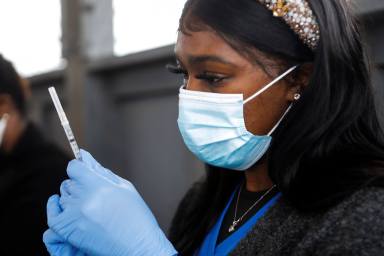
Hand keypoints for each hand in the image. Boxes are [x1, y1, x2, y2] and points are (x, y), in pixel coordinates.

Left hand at [46, 149, 176, 255]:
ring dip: (72, 199)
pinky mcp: (70, 230)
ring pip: (63, 198)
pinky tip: (62, 207)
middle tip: (92, 193)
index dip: (79, 168)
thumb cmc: (137, 219)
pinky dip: (56, 210)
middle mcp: (84, 199)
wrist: (138, 247)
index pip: (74, 167)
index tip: (82, 170)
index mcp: (99, 186)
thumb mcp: (125, 188)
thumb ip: (103, 172)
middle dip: (79, 185)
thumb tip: (86, 158)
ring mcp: (75, 215)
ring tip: (88, 206)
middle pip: (69, 182)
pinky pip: (54, 216)